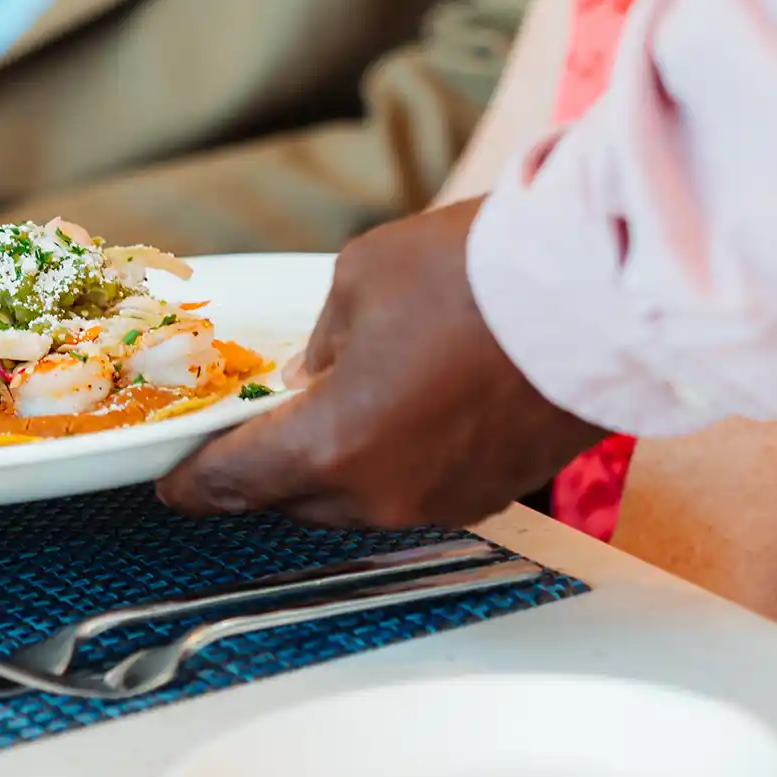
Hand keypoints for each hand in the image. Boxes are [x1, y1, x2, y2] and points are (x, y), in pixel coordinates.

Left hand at [158, 198, 607, 527]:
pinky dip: (398, 459)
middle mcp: (381, 492)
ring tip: (340, 408)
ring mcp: (443, 500)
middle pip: (294, 499)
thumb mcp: (363, 278)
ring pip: (359, 500)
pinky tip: (409, 410)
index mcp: (330, 444)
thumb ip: (320, 341)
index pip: (233, 482)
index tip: (174, 477)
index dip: (192, 479)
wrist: (602, 291)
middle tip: (255, 430)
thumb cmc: (485, 276)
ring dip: (338, 463)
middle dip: (267, 467)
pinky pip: (418, 488)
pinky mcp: (493, 491)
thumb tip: (311, 374)